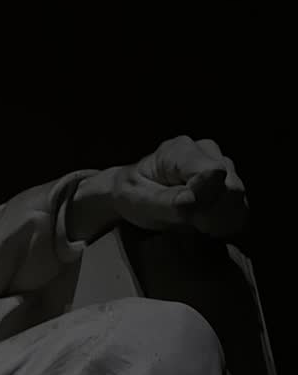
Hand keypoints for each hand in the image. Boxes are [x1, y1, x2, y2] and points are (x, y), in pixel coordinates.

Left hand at [113, 136, 247, 237]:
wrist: (136, 194)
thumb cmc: (133, 193)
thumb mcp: (138, 199)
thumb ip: (166, 201)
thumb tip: (193, 200)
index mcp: (181, 149)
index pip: (213, 172)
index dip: (206, 199)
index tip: (190, 217)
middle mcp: (208, 152)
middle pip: (232, 188)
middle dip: (211, 213)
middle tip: (187, 222)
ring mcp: (224, 167)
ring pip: (239, 201)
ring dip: (218, 220)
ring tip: (191, 222)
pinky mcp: (231, 186)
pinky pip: (241, 211)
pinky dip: (224, 224)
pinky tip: (204, 224)